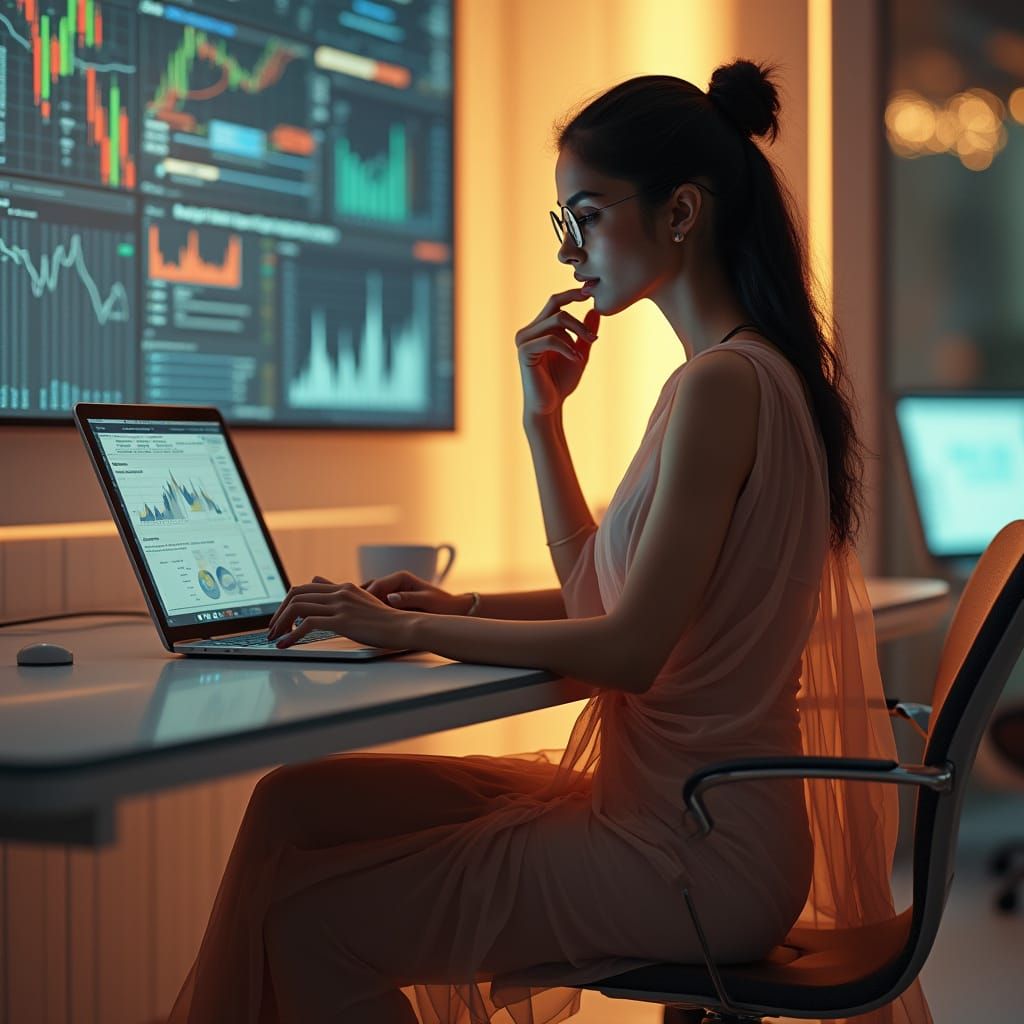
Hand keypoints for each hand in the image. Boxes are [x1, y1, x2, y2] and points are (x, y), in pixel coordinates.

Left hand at [267, 576, 409, 648]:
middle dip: (278, 613)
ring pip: (297, 607)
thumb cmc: (387, 621)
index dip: (286, 603)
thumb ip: (341, 595)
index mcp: (343, 588)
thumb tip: (318, 582)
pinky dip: (291, 635)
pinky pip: (307, 623)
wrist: (405, 627)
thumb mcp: (362, 603)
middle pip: (295, 595)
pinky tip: (286, 645)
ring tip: (275, 638)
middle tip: (272, 630)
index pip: (304, 588)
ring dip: (280, 624)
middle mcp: (339, 592)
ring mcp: (340, 605)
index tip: (280, 619)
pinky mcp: (342, 620)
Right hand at [361, 571, 469, 614]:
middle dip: (359, 601)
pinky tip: (364, 623)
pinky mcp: (391, 604)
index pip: (377, 585)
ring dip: (363, 607)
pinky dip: (369, 612)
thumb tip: (390, 598)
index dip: (366, 597)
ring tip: (354, 620)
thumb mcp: (427, 601)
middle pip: (369, 590)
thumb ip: (408, 599)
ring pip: (370, 598)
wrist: (453, 611)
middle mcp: (394, 583)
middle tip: (351, 615)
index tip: (359, 609)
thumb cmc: (442, 605)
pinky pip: (376, 606)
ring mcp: (391, 593)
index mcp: (401, 578)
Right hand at [516, 288, 599, 418]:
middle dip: (578, 321)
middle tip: (593, 338)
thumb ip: (584, 334)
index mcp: (538, 329)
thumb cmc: (561, 383)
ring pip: (556, 321)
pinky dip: (567, 347)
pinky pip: (551, 339)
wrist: (549, 406)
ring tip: (584, 351)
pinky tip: (575, 359)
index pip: (554, 303)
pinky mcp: (524, 351)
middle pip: (556, 308)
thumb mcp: (579, 353)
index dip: (571, 294)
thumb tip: (594, 310)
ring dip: (576, 333)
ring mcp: (524, 340)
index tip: (590, 292)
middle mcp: (528, 331)